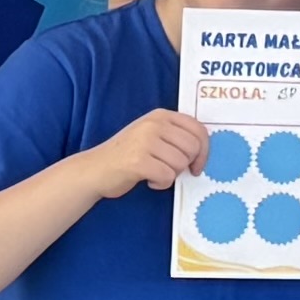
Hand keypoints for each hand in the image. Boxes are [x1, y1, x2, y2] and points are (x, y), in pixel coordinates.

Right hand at [95, 110, 214, 201]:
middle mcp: (153, 124)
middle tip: (169, 169)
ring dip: (171, 175)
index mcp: (160, 115)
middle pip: (192, 148)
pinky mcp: (138, 161)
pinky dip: (161, 184)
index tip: (196, 164)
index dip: (204, 151)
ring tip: (154, 173)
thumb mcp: (152, 135)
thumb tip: (204, 150)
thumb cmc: (127, 155)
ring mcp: (145, 141)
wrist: (95, 169)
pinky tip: (148, 180)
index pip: (198, 129)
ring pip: (180, 163)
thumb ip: (175, 136)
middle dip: (185, 165)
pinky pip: (167, 176)